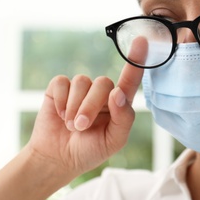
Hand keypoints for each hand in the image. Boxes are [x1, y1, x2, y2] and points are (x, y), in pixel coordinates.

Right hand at [26, 63, 143, 178]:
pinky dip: (60, 101)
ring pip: (82, 81)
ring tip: (71, 125)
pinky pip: (62, 82)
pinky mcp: (60, 88)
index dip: (136, 60)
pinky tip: (59, 114)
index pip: (130, 80)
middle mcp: (101, 93)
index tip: (142, 41)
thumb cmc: (90, 150)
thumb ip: (123, 118)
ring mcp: (81, 89)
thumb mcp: (114, 141)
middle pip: (103, 83)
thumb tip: (118, 93)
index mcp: (118, 104)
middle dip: (91, 106)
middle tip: (81, 127)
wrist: (58, 158)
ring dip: (75, 107)